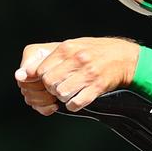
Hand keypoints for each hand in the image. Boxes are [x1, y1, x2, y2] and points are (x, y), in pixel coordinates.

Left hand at [15, 37, 139, 114]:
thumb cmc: (97, 51)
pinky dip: (73, 105)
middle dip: (51, 89)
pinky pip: (76, 102)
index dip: (41, 79)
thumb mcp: (74, 46)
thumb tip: (26, 72)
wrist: (125, 58)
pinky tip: (78, 99)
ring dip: (63, 97)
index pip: (41, 70)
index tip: (48, 81)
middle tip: (60, 87)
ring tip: (70, 92)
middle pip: (49, 83)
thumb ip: (53, 57)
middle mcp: (77, 59)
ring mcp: (88, 73)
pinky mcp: (97, 86)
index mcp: (67, 48)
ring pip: (61, 93)